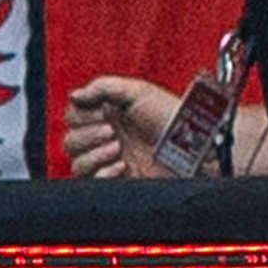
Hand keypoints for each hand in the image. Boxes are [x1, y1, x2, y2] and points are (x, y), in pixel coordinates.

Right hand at [61, 74, 177, 177]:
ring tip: (118, 147)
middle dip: (88, 135)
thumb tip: (76, 95)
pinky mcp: (120, 178)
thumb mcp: (139, 90)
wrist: (196, 147)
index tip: (102, 113)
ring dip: (94, 154)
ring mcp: (112, 159)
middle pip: (71, 140)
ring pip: (77, 162)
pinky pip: (93, 181)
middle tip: (112, 132)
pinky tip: (122, 165)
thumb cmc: (176, 117)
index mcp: (110, 113)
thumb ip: (104, 87)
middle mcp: (108, 136)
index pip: (74, 115)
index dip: (81, 115)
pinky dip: (103, 173)